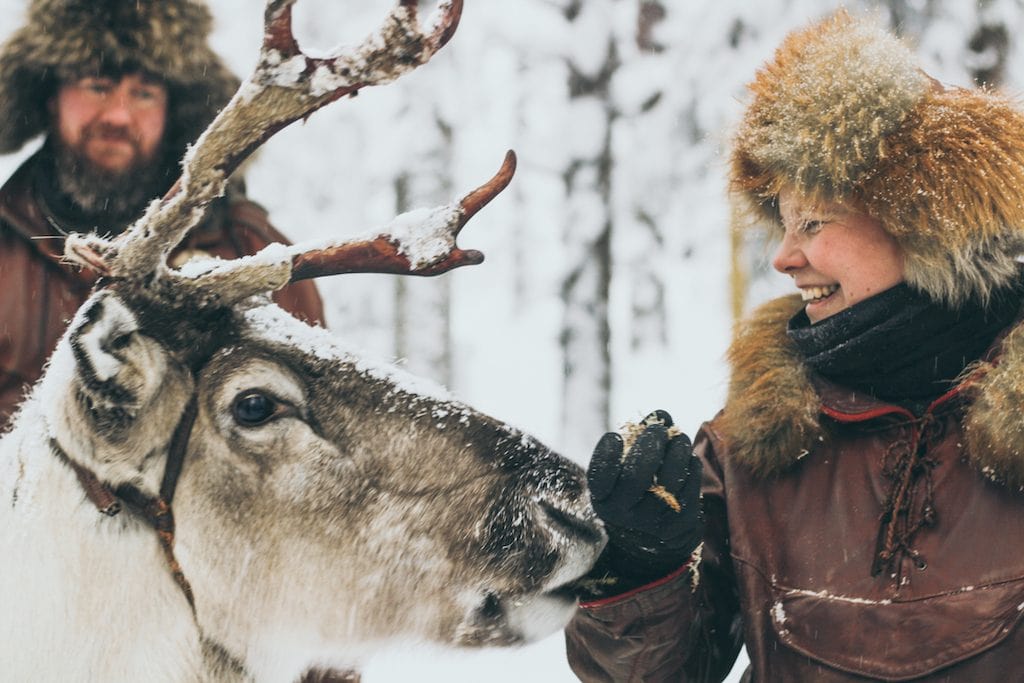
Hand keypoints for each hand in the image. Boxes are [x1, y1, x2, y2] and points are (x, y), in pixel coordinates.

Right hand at [587, 410, 702, 583]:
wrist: (651, 538)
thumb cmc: (633, 490)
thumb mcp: (622, 472)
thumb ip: (635, 441)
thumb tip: (662, 414)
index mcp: (603, 499)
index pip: (599, 477)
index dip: (606, 454)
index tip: (616, 436)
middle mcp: (624, 515)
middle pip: (636, 476)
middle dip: (649, 445)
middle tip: (658, 429)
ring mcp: (652, 523)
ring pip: (669, 481)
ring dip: (676, 451)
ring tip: (678, 437)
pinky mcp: (679, 525)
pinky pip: (689, 490)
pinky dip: (690, 467)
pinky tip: (687, 457)